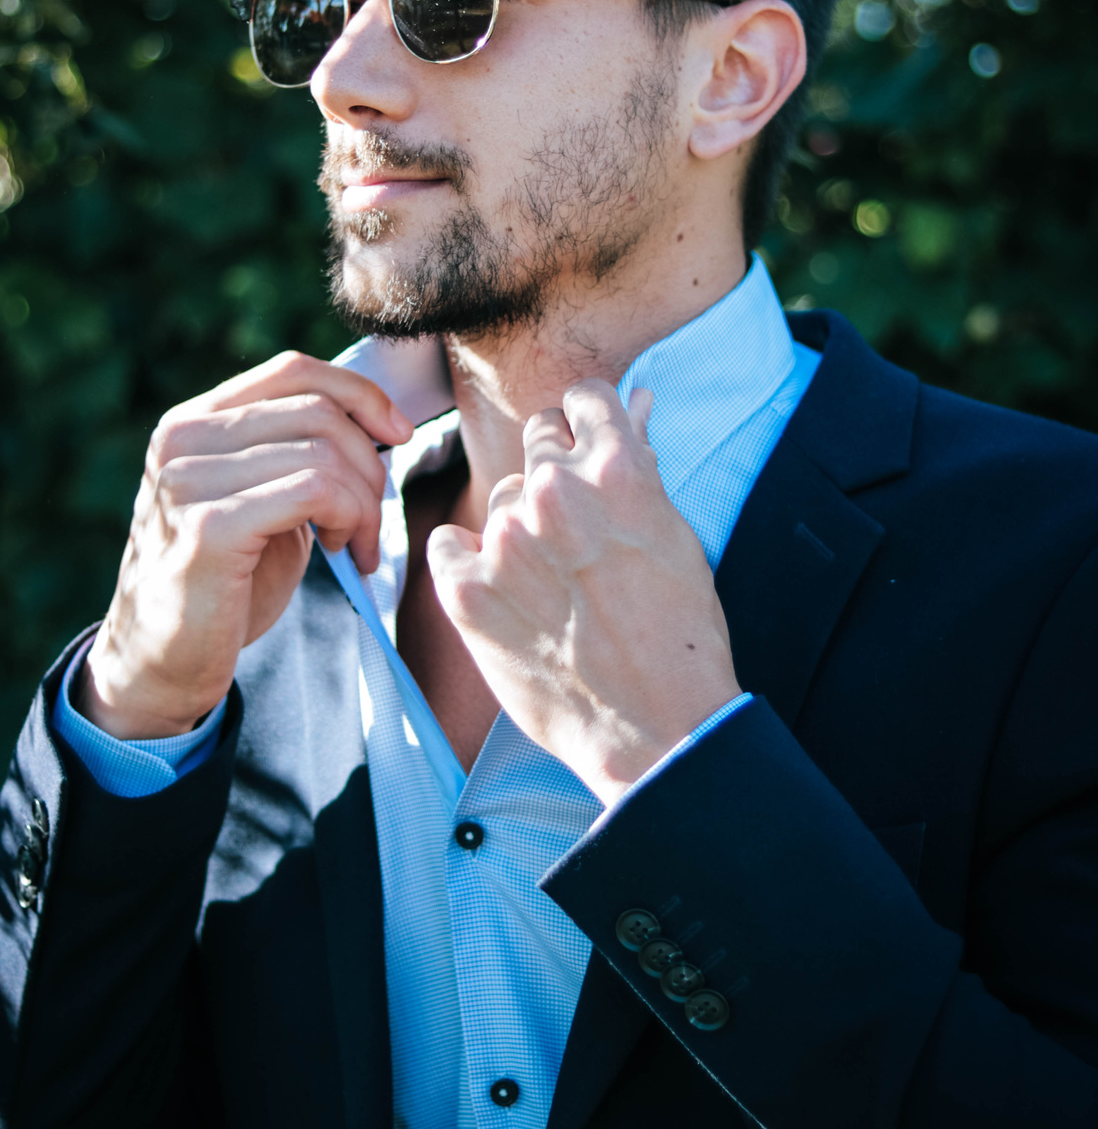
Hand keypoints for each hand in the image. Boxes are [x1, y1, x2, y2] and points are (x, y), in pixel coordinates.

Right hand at [82, 351, 412, 739]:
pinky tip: (345, 553)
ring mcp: (188, 481)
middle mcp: (181, 440)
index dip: (359, 393)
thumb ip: (291, 450)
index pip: (292, 371)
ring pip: (323, 453)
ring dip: (365, 502)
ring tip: (356, 544)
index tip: (399, 433)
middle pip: (317, 412)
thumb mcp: (259, 499)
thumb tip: (373, 415)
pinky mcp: (208, 527)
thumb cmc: (225, 583)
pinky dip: (351, 518)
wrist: (163, 665)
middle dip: (370, 463)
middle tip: (372, 521)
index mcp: (191, 422)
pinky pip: (315, 491)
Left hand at [427, 381, 739, 805]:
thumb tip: (632, 401)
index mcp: (616, 468)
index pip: (584, 398)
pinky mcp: (465, 589)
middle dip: (557, 473)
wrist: (656, 729)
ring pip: (501, 498)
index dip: (589, 427)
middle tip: (577, 532)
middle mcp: (555, 492)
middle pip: (537, 437)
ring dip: (520, 527)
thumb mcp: (674, 535)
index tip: (590, 455)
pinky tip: (505, 596)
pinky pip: (448, 542)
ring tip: (557, 585)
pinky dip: (469, 563)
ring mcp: (504, 540)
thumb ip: (641, 464)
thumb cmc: (680, 633)